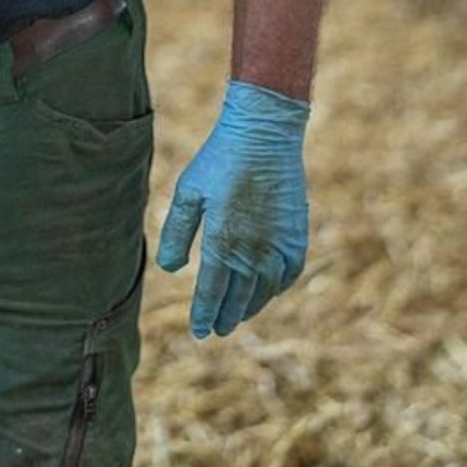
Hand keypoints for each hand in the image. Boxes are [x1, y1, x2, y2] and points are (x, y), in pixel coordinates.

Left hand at [156, 79, 308, 339]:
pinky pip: (287, 275)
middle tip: (216, 330)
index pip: (211, 293)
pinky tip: (267, 291)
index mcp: (222, 242)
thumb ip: (177, 233)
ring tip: (237, 316)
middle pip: (238, 299)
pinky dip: (276, 288)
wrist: (263, 134)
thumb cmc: (219, 160)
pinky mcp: (297, 237)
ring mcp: (279, 246)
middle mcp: (253, 252)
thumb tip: (170, 271)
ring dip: (250, 308)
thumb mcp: (188, 192)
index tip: (199, 332)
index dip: (204, 315)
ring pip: (264, 292)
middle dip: (225, 317)